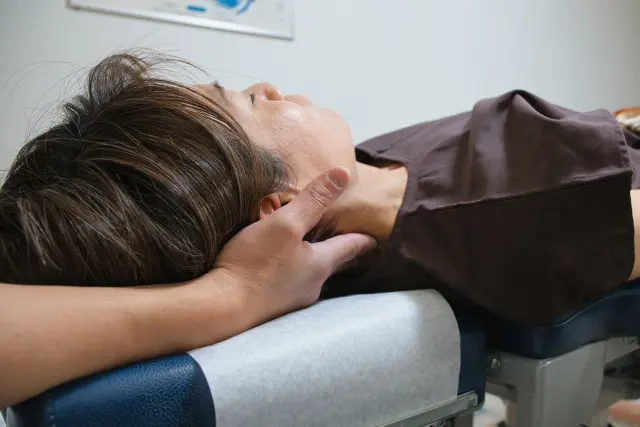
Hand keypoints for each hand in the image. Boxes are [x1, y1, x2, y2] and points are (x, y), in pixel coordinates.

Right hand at [213, 167, 376, 324]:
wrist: (220, 308)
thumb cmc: (255, 263)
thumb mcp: (286, 223)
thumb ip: (314, 200)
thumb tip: (344, 174)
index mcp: (320, 264)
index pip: (351, 247)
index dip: (363, 238)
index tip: (375, 236)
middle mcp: (311, 285)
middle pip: (332, 263)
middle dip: (338, 250)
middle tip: (345, 240)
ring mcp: (290, 299)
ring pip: (309, 275)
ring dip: (310, 261)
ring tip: (308, 250)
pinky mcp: (269, 306)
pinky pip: (287, 284)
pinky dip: (288, 271)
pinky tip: (276, 267)